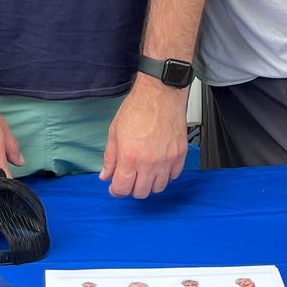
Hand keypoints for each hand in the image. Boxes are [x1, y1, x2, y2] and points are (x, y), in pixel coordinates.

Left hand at [100, 78, 187, 197]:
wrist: (161, 93)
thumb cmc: (139, 107)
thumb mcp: (115, 132)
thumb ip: (110, 157)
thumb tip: (106, 175)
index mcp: (129, 157)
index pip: (122, 189)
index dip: (116, 191)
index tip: (115, 187)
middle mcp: (149, 162)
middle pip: (141, 193)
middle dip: (132, 188)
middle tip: (129, 178)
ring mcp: (167, 160)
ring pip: (159, 188)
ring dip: (149, 184)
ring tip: (144, 173)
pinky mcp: (180, 154)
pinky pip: (174, 176)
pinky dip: (166, 175)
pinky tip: (159, 166)